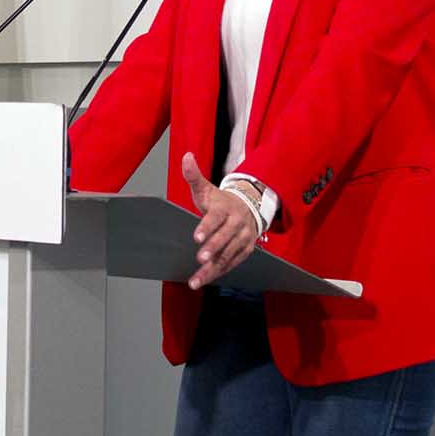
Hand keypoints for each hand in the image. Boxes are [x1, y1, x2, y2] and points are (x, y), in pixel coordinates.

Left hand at [181, 152, 259, 290]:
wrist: (249, 207)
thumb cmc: (220, 200)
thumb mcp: (206, 188)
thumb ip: (194, 175)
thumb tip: (186, 156)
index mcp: (226, 207)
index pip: (216, 218)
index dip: (207, 227)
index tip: (196, 238)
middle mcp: (237, 223)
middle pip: (225, 238)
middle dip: (213, 249)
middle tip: (200, 259)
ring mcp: (243, 238)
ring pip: (228, 255)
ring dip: (213, 268)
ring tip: (196, 279)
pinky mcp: (245, 250)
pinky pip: (232, 263)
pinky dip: (219, 272)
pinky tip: (204, 279)